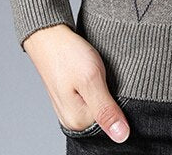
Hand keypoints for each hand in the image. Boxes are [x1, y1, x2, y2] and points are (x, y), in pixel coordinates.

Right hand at [22, 23, 130, 142]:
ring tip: (99, 72)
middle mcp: (73, 119)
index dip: (120, 102)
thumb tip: (122, 137)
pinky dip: (98, 85)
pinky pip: (92, 96)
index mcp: (78, 121)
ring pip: (100, 103)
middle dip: (112, 96)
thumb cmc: (68, 55)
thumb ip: (106, 110)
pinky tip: (96, 73)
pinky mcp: (72, 96)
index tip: (114, 82)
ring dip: (105, 88)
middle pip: (106, 114)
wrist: (49, 35)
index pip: (112, 121)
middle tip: (105, 74)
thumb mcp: (91, 80)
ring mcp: (71, 107)